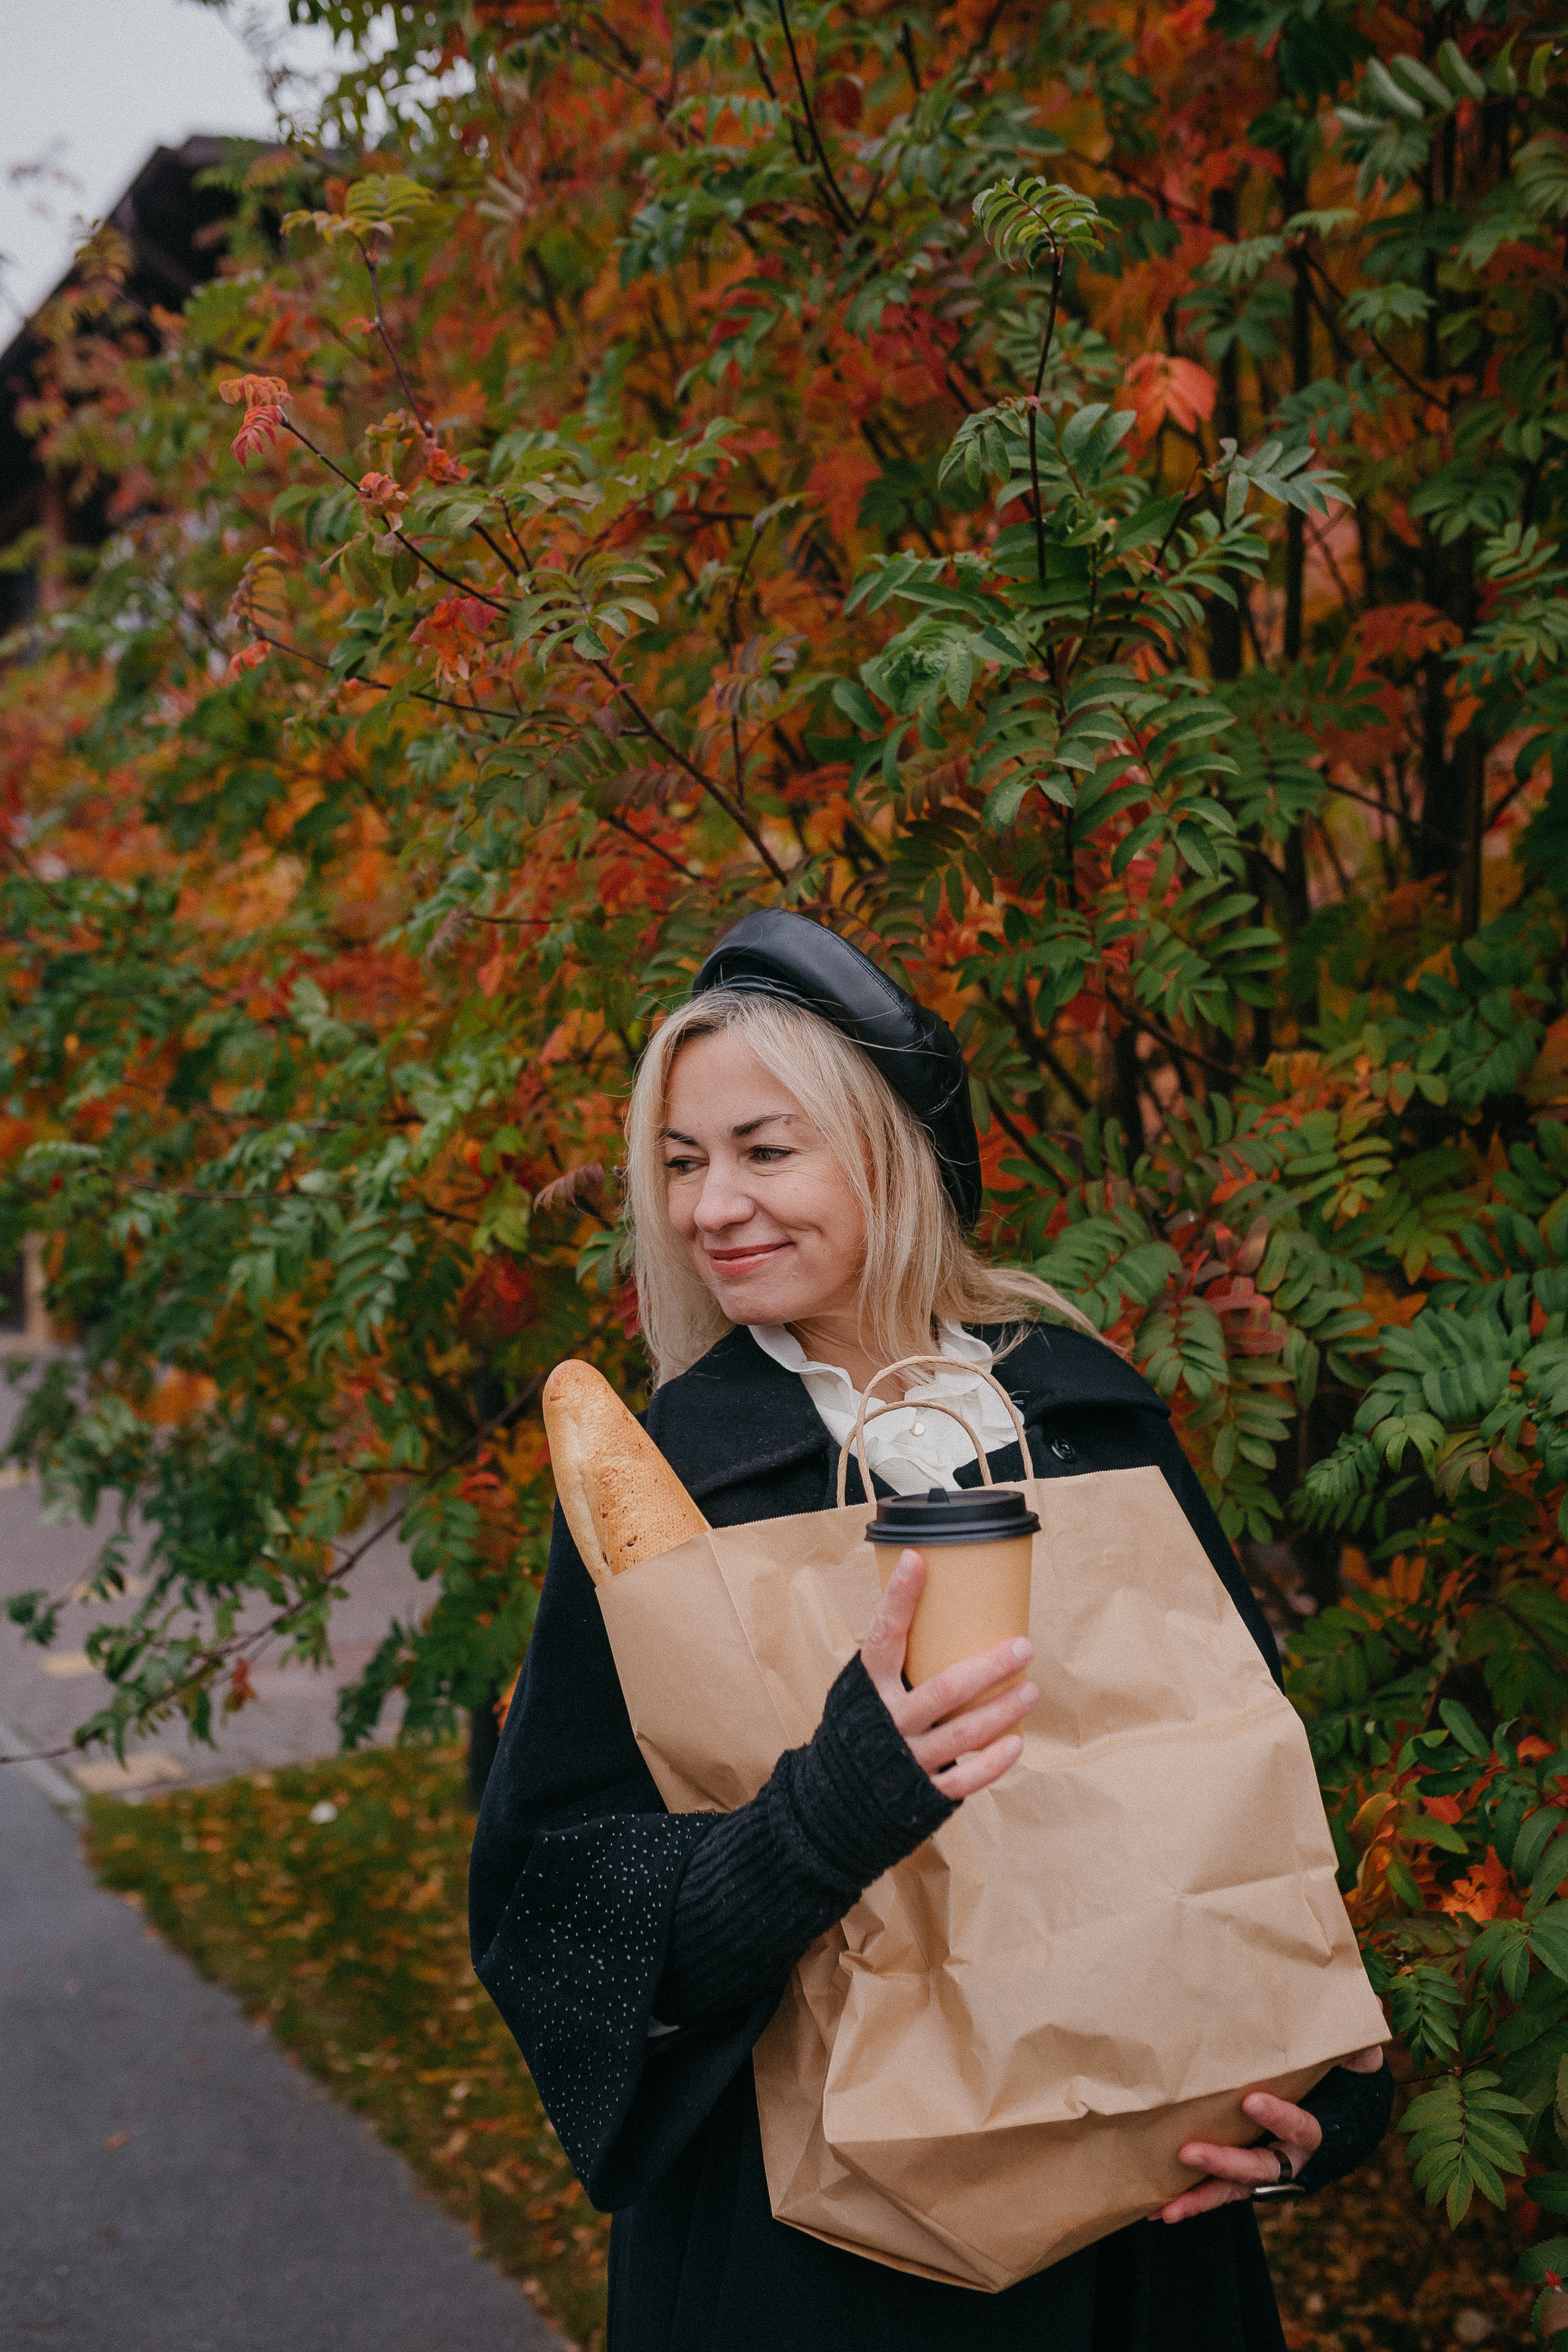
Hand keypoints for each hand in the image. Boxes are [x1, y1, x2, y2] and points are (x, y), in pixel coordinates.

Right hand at [860, 1547, 1035, 1800]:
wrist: (836, 1799)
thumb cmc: (865, 1727)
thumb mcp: (867, 1690)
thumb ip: (896, 1661)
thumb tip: (931, 1599)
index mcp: (869, 1688)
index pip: (883, 1637)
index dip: (897, 1600)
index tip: (917, 1561)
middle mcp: (887, 1721)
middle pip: (944, 1690)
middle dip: (989, 1667)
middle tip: (1024, 1646)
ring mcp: (906, 1759)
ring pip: (962, 1733)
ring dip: (1002, 1711)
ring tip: (1031, 1689)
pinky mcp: (922, 1793)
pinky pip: (964, 1779)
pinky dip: (993, 1763)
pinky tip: (1016, 1743)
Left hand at [1159, 2045, 1385, 2222]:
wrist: (1342, 2121)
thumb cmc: (1343, 2084)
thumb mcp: (1354, 2063)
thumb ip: (1354, 2045)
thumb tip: (1366, 2010)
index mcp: (1316, 2131)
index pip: (1301, 2128)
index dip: (1280, 2117)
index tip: (1252, 2100)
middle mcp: (1290, 2159)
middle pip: (1258, 2167)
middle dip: (1225, 2162)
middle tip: (1189, 2152)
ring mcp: (1265, 2170)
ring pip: (1233, 2189)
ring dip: (1199, 2197)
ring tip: (1165, 2208)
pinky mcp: (1244, 2176)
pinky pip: (1218, 2193)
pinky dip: (1192, 2202)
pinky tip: (1159, 2211)